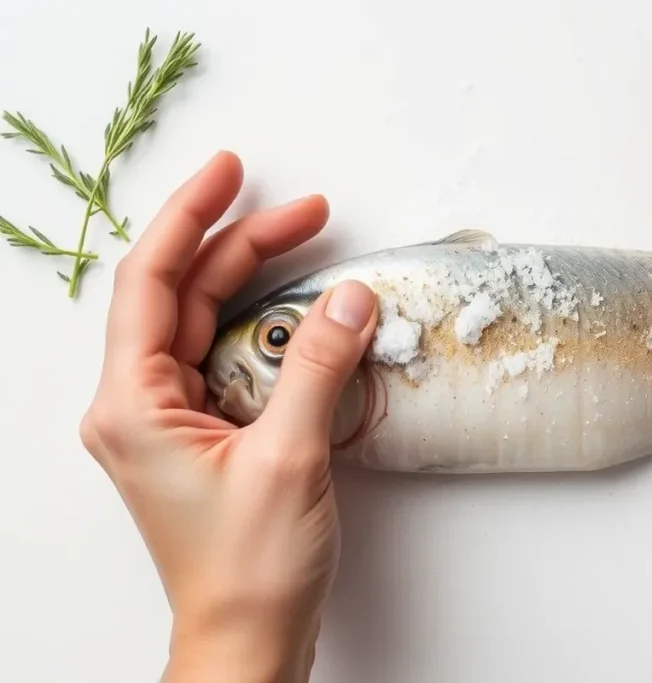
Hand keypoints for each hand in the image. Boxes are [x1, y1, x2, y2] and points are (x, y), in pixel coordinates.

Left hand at [79, 152, 379, 682]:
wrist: (249, 638)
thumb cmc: (250, 568)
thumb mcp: (288, 458)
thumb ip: (315, 368)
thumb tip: (348, 298)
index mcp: (133, 405)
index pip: (152, 282)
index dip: (191, 217)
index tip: (230, 172)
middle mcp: (140, 405)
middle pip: (186, 294)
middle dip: (244, 245)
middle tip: (307, 211)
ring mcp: (172, 420)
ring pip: (209, 324)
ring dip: (259, 284)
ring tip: (312, 247)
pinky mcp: (206, 435)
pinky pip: (231, 360)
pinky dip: (269, 331)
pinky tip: (307, 317)